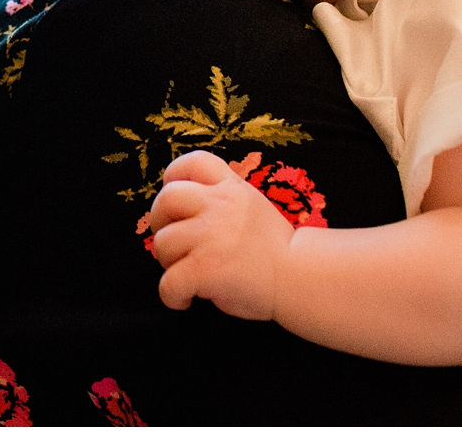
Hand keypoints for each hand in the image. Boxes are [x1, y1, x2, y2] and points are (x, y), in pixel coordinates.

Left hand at [145, 151, 290, 321]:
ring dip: (169, 263)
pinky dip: (171, 295)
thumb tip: (182, 210)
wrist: (301, 278)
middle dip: (160, 221)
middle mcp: (219, 206)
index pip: (194, 162)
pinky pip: (168, 282)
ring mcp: (210, 237)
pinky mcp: (205, 269)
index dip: (174, 176)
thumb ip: (222, 199)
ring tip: (187, 274)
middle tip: (174, 242)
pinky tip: (186, 299)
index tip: (173, 198)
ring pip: (163, 243)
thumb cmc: (275, 250)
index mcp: (232, 188)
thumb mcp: (252, 206)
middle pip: (166, 199)